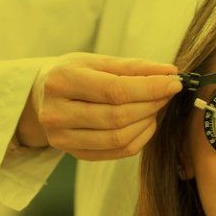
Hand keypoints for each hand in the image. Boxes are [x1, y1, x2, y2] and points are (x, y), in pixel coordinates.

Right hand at [19, 52, 181, 160]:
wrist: (41, 96)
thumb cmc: (73, 74)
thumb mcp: (96, 61)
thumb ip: (133, 67)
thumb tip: (170, 72)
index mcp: (61, 81)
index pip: (114, 90)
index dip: (150, 88)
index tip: (174, 82)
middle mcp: (57, 113)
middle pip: (118, 116)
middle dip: (151, 104)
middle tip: (168, 93)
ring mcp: (62, 138)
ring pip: (119, 138)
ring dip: (148, 122)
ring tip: (157, 106)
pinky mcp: (74, 154)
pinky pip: (117, 152)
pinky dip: (140, 139)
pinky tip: (148, 123)